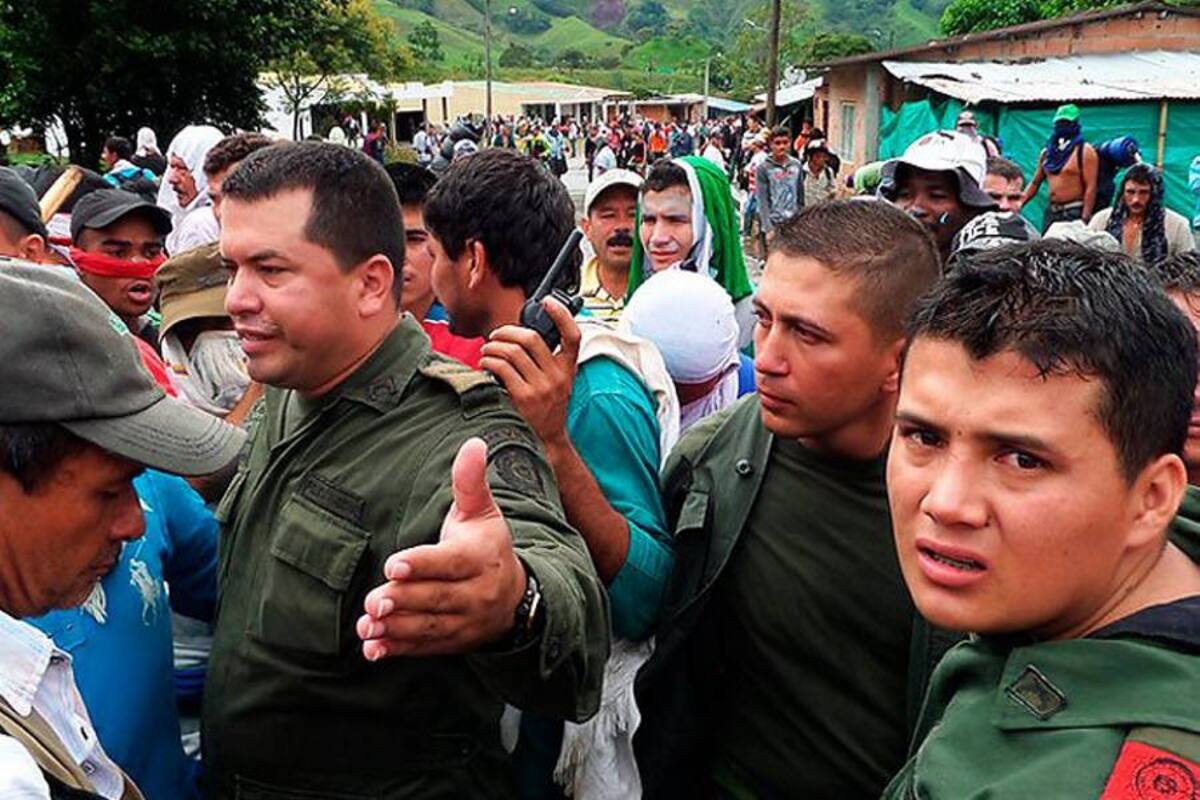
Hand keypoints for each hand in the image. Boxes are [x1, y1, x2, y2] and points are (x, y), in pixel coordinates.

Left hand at [357, 438, 526, 659]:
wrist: (516, 597)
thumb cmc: (488, 545)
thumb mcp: (482, 511)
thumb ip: (470, 481)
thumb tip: (474, 442)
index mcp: (480, 558)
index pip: (451, 562)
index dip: (422, 564)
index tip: (394, 564)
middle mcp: (477, 593)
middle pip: (438, 597)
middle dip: (404, 599)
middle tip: (372, 600)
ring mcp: (466, 621)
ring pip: (430, 626)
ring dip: (396, 628)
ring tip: (366, 625)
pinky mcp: (453, 641)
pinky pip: (425, 647)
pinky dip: (399, 649)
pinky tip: (373, 648)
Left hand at [480, 297, 579, 447]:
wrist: (548, 440)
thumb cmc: (548, 407)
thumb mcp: (559, 382)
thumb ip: (548, 360)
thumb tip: (521, 336)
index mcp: (568, 369)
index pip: (573, 336)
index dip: (561, 315)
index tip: (548, 302)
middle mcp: (558, 377)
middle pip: (532, 339)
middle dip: (508, 332)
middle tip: (496, 335)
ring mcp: (542, 388)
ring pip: (513, 352)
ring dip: (493, 347)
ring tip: (487, 350)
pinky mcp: (524, 397)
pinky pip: (502, 368)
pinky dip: (489, 361)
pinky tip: (485, 364)